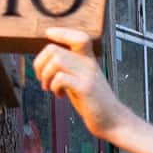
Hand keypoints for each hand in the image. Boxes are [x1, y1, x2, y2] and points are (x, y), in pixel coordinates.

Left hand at [33, 27, 133, 141]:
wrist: (113, 121)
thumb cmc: (93, 101)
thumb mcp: (81, 79)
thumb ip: (69, 68)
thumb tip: (45, 61)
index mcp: (88, 60)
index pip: (79, 37)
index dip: (62, 32)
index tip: (48, 33)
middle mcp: (89, 64)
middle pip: (54, 50)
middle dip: (39, 64)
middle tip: (42, 79)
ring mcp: (88, 76)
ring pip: (56, 61)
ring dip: (45, 76)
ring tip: (49, 88)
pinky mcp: (86, 89)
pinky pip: (61, 78)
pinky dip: (54, 86)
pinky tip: (59, 96)